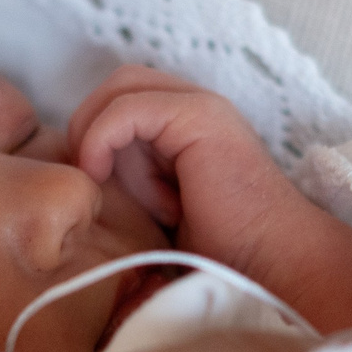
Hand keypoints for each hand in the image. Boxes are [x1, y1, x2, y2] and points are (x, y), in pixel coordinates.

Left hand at [69, 67, 351, 331]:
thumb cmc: (222, 255)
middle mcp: (198, 107)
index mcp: (191, 127)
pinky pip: (127, 108)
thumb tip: (81, 181)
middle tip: (87, 176)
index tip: (93, 185)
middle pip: (119, 84)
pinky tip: (101, 176)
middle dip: (89, 125)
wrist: (270, 267)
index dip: (97, 134)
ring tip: (96, 178)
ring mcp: (202, 106)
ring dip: (95, 131)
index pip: (124, 100)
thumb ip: (131, 186)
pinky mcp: (199, 117)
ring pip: (121, 87)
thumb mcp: (157, 214)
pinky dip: (101, 138)